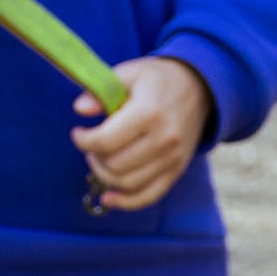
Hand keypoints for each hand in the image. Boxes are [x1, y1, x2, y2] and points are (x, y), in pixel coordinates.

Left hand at [73, 56, 212, 212]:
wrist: (198, 89)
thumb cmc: (157, 80)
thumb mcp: (129, 73)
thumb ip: (102, 90)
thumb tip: (80, 109)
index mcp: (148, 113)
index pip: (106, 141)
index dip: (84, 141)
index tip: (78, 134)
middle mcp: (163, 139)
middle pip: (115, 165)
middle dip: (94, 159)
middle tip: (91, 146)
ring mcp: (172, 159)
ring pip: (128, 184)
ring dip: (105, 177)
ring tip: (100, 160)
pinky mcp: (176, 171)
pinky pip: (149, 196)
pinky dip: (126, 202)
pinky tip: (108, 198)